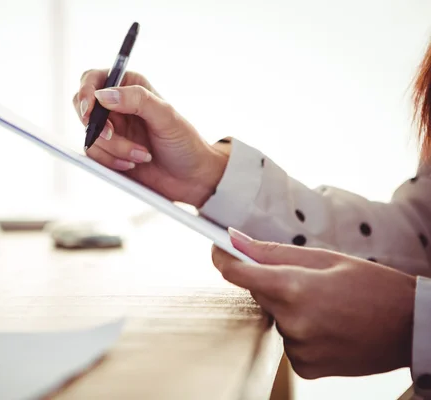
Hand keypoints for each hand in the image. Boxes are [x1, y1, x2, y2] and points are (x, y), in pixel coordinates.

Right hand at [72, 69, 227, 207]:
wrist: (191, 177)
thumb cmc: (184, 143)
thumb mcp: (166, 116)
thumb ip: (136, 99)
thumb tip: (104, 95)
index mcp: (130, 87)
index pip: (94, 79)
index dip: (86, 93)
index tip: (89, 111)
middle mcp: (117, 107)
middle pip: (83, 108)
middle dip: (96, 125)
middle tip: (111, 134)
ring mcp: (112, 131)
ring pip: (90, 136)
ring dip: (114, 148)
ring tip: (141, 154)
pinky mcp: (109, 153)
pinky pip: (95, 155)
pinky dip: (112, 161)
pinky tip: (133, 163)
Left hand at [211, 228, 415, 378]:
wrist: (410, 328)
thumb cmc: (372, 286)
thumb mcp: (325, 258)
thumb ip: (273, 251)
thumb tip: (233, 239)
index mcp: (294, 287)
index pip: (237, 273)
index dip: (223, 258)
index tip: (217, 250)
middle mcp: (291, 321)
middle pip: (258, 292)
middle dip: (271, 281)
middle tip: (305, 280)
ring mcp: (298, 347)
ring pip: (275, 316)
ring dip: (288, 307)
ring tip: (326, 305)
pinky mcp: (305, 366)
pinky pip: (288, 340)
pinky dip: (299, 330)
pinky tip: (326, 326)